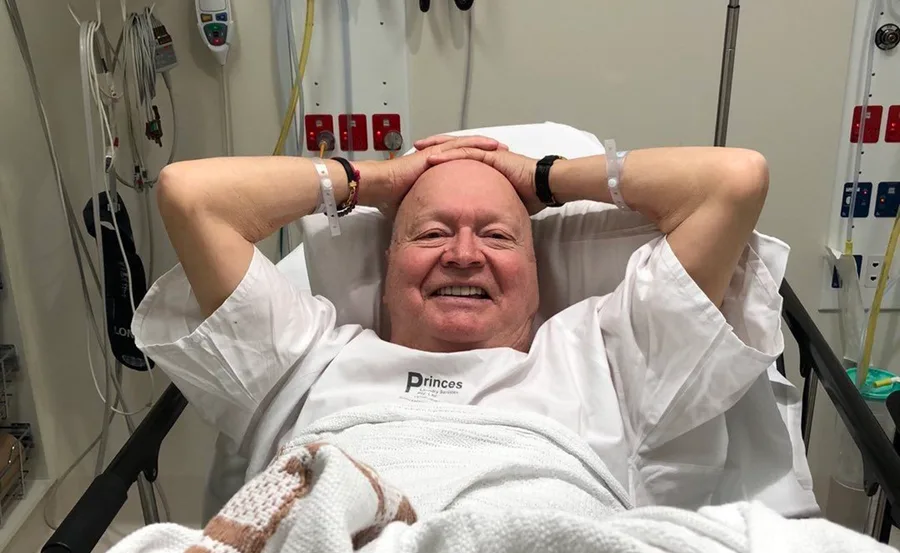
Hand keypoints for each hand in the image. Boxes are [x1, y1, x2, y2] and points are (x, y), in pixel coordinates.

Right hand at [358, 135, 506, 213]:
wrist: (378, 187)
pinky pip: (458, 146)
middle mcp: (437, 159)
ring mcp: (435, 154)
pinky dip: (474, 145)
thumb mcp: (417, 208)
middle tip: (506, 155)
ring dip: (485, 146)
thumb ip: (428, 216)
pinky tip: (489, 146)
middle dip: (487, 153)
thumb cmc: (390, 197)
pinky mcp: (433, 153)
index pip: (462, 165)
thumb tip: (434, 234)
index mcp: (435, 170)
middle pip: (467, 153)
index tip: (496, 170)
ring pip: (466, 146)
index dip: (479, 166)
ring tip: (503, 148)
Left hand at [423, 142, 543, 213]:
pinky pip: (466, 153)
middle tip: (415, 149)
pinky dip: (449, 154)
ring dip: (436, 147)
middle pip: (453, 148)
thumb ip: (489, 207)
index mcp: (485, 166)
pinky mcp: (491, 155)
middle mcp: (484, 156)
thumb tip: (480, 224)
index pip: (458, 159)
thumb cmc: (530, 195)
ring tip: (419, 149)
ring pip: (456, 147)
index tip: (424, 163)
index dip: (441, 159)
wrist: (544, 186)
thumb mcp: (502, 202)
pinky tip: (434, 157)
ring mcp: (488, 154)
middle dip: (433, 148)